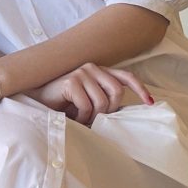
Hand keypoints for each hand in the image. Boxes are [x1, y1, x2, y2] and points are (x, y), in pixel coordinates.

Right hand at [34, 64, 152, 124]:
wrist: (37, 102)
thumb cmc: (64, 104)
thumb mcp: (89, 101)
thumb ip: (105, 100)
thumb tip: (126, 113)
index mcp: (99, 72)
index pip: (125, 76)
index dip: (140, 88)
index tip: (150, 103)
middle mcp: (92, 68)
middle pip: (117, 92)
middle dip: (109, 111)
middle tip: (95, 120)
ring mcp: (81, 72)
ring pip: (102, 101)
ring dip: (93, 116)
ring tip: (81, 118)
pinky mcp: (71, 81)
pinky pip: (87, 105)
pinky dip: (81, 116)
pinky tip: (72, 116)